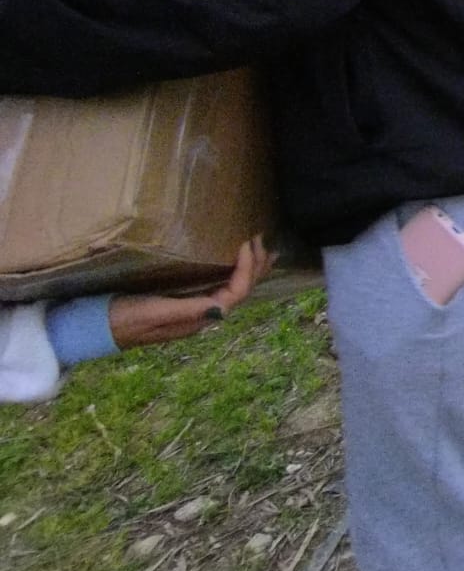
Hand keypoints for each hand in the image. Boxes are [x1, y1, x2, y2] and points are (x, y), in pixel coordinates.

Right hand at [108, 238, 272, 348]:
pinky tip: (233, 264)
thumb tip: (223, 308)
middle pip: (239, 291)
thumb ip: (188, 310)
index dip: (247, 269)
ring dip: (249, 270)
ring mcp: (191, 309)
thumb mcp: (154, 313)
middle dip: (256, 268)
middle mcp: (199, 315)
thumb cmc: (122, 319)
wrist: (92, 329)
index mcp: (197, 319)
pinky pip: (216, 286)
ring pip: (231, 289)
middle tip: (265, 241)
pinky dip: (231, 272)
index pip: (235, 293)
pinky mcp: (180, 302)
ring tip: (264, 251)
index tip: (248, 243)